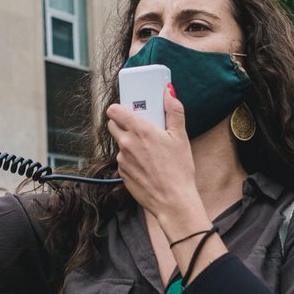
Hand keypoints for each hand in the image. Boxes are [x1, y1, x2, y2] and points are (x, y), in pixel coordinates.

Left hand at [105, 84, 204, 233]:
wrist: (172, 200)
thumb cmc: (178, 169)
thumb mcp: (181, 136)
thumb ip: (174, 111)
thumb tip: (169, 92)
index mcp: (139, 130)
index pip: (113, 110)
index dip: (119, 108)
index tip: (129, 108)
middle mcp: (126, 143)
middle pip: (112, 124)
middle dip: (122, 122)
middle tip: (139, 125)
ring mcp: (122, 160)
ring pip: (119, 143)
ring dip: (128, 142)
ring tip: (148, 148)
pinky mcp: (122, 173)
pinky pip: (123, 160)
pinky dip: (131, 158)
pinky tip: (147, 164)